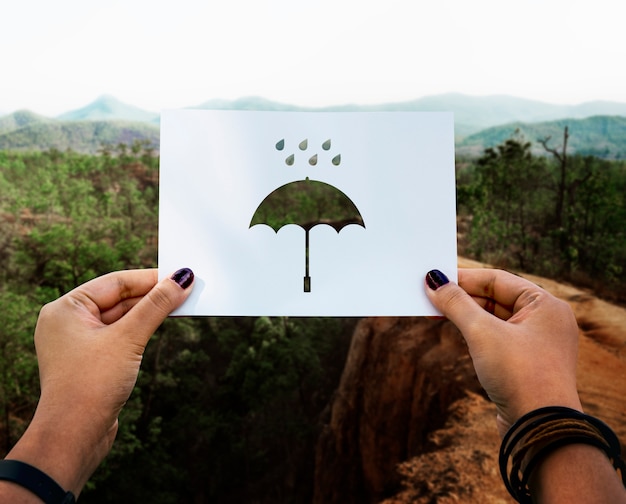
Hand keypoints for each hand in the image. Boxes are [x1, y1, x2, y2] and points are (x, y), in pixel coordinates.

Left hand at [3, 268, 193, 498]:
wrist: (74, 438)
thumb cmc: (90, 385)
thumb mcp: (129, 338)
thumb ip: (156, 306)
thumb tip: (181, 279)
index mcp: (66, 308)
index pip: (116, 282)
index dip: (150, 278)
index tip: (181, 275)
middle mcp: (69, 321)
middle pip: (120, 298)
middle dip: (153, 295)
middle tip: (186, 290)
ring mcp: (80, 342)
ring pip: (122, 317)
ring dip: (150, 312)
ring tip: (181, 305)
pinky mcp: (92, 360)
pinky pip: (121, 335)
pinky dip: (142, 330)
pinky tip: (162, 325)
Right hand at [425, 268, 581, 436]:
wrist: (540, 431)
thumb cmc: (520, 375)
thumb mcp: (482, 333)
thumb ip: (456, 304)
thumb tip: (434, 281)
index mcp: (545, 305)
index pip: (497, 279)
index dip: (463, 278)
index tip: (434, 278)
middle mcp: (545, 321)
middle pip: (495, 298)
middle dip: (462, 298)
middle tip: (429, 296)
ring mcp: (536, 344)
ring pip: (493, 319)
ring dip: (465, 315)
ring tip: (435, 312)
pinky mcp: (525, 364)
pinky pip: (495, 338)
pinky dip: (474, 333)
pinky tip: (455, 332)